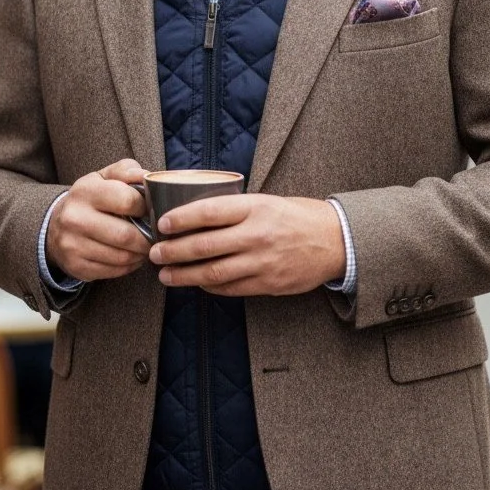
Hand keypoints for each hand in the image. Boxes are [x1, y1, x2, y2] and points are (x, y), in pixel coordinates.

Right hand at [46, 158, 150, 281]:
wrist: (55, 227)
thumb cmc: (90, 199)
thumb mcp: (104, 177)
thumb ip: (126, 171)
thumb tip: (148, 176)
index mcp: (85, 191)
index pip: (127, 200)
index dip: (146, 207)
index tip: (150, 210)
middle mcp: (75, 218)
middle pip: (126, 235)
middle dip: (148, 238)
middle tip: (156, 236)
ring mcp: (72, 244)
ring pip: (122, 257)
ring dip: (140, 254)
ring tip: (145, 247)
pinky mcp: (76, 266)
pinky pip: (113, 271)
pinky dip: (128, 266)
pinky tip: (131, 257)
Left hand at [147, 194, 345, 295]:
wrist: (335, 241)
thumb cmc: (296, 216)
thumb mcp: (267, 201)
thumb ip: (235, 209)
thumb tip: (194, 214)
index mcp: (256, 207)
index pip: (209, 211)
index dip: (181, 218)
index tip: (162, 223)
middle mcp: (257, 234)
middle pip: (205, 245)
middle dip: (174, 251)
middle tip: (154, 253)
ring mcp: (263, 262)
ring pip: (213, 272)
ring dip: (184, 275)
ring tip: (166, 274)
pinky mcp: (268, 283)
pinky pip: (230, 288)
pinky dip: (209, 286)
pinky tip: (196, 283)